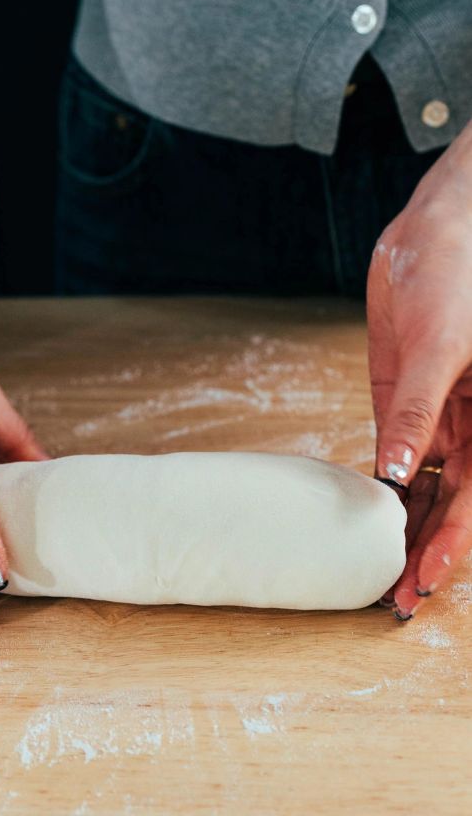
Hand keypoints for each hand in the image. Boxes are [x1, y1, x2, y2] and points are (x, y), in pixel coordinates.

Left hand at [368, 127, 471, 618]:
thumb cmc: (458, 275)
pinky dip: (382, 481)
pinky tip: (364, 513)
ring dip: (402, 525)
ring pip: (421, 484)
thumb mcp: (440, 345)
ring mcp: (435, 413)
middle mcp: (470, 426)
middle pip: (450, 502)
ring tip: (377, 573)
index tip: (426, 581)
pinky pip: (394, 447)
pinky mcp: (401, 393)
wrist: (435, 226)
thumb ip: (418, 411)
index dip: (452, 542)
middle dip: (425, 549)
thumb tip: (396, 475)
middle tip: (395, 599)